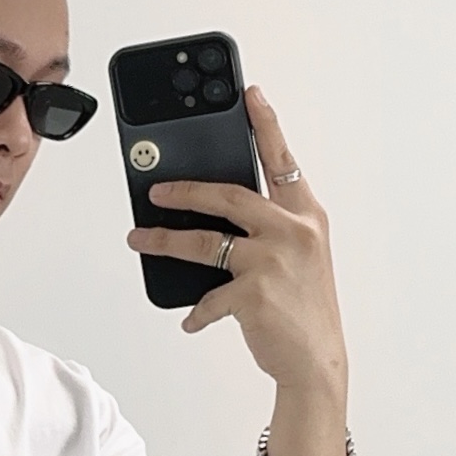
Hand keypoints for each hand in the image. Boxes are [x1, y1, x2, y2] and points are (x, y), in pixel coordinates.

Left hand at [126, 86, 346, 400]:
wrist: (317, 362)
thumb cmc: (303, 309)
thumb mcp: (298, 258)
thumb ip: (266, 230)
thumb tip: (212, 216)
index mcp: (307, 216)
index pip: (281, 160)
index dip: (265, 124)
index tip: (249, 93)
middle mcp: (293, 231)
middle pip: (228, 194)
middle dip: (185, 189)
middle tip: (155, 188)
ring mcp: (273, 261)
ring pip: (204, 242)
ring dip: (164, 240)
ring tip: (138, 239)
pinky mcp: (254, 294)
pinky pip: (209, 297)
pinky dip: (196, 311)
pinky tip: (190, 320)